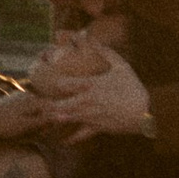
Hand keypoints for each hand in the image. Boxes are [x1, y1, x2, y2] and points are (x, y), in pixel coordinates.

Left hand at [27, 57, 153, 140]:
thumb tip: (91, 36)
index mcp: (91, 86)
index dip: (53, 84)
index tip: (44, 81)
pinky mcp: (97, 128)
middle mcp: (87, 102)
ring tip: (41, 119)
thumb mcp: (121, 66)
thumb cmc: (133, 87)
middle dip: (46, 106)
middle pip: (60, 105)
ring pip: (66, 119)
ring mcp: (90, 117)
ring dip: (53, 119)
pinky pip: (80, 135)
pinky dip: (71, 139)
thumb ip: (105, 51)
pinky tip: (63, 141)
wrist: (145, 112)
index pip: (65, 84)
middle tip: (33, 106)